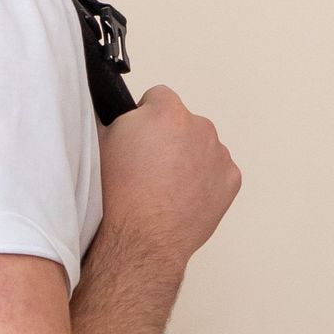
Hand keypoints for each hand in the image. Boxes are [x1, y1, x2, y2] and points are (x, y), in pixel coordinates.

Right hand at [97, 82, 241, 268]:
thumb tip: (126, 116)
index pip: (158, 97)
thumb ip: (121, 120)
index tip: (139, 136)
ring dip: (189, 159)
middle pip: (184, 122)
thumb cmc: (118, 195)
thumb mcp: (102, 143)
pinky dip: (205, 180)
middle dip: (170, 138)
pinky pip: (218, 171)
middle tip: (150, 166)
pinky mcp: (231, 179)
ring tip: (166, 187)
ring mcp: (218, 153)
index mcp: (166, 112)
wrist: (141, 237)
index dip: (145, 116)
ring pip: (202, 147)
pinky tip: (184, 197)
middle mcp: (199, 126)